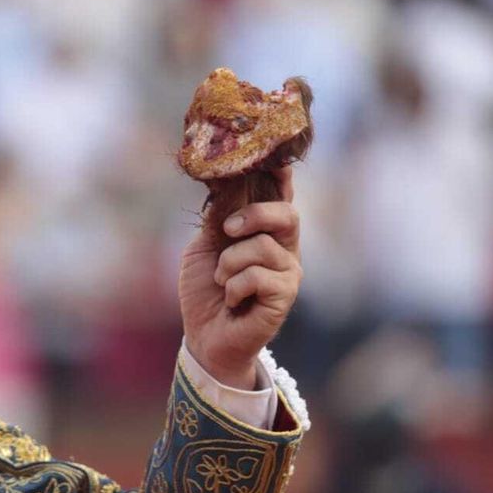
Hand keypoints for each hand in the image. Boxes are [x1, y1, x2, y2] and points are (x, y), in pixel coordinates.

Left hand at [179, 167, 301, 387]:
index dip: (281, 174)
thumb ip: (218, 219)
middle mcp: (284, 248)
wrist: (204, 336)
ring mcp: (288, 272)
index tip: (275, 156)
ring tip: (223, 281)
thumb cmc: (205, 291)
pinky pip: (258, 276)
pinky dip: (234, 286)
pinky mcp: (285, 296)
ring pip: (263, 247)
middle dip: (255, 215)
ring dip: (230, 264)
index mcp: (265, 232)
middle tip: (227, 230)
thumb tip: (226, 185)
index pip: (280, 197)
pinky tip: (232, 300)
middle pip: (286, 214)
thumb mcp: (204, 247)